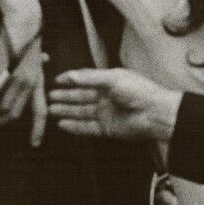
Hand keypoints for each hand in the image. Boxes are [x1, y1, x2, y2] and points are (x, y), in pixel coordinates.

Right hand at [0, 19, 47, 147]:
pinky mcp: (10, 70)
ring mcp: (21, 77)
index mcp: (38, 79)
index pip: (41, 111)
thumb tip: (38, 66)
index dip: (39, 129)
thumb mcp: (26, 55)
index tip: (35, 143)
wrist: (24, 18)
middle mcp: (33, 81)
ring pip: (6, 105)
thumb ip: (25, 67)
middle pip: (18, 112)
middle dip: (3, 120)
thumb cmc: (22, 34)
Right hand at [49, 67, 179, 142]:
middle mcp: (106, 97)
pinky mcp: (107, 129)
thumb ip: (90, 78)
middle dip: (65, 96)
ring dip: (66, 110)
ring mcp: (106, 113)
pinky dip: (74, 126)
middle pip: (81, 96)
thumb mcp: (113, 78)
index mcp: (109, 81)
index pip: (86, 79)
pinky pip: (87, 127)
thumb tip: (70, 75)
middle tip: (48, 97)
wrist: (155, 113)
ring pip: (81, 112)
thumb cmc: (138, 91)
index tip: (55, 80)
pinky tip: (62, 124)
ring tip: (50, 110)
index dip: (71, 79)